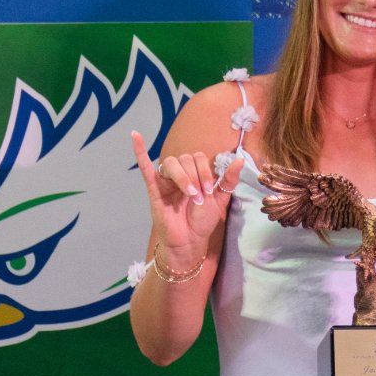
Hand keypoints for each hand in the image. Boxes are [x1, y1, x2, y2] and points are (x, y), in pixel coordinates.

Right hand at [131, 131, 242, 261]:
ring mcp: (165, 180)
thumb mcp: (220, 198)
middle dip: (195, 176)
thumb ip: (228, 179)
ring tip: (189, 194)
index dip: (204, 171)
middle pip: (184, 158)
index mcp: (194, 173)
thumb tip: (240, 160)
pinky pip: (145, 167)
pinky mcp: (154, 189)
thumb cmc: (202, 220)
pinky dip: (139, 151)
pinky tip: (135, 136)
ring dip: (182, 177)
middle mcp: (179, 174)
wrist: (190, 239)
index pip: (198, 158)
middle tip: (199, 197)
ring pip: (171, 163)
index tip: (208, 191)